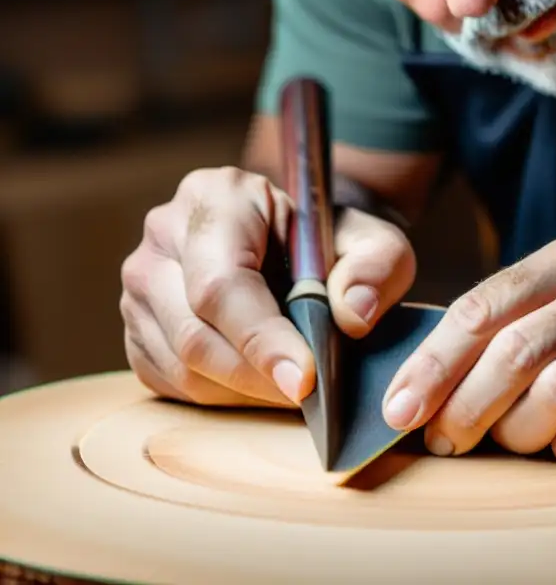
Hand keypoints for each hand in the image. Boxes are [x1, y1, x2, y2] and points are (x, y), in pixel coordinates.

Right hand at [120, 167, 415, 407]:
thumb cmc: (333, 243)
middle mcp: (164, 235)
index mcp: (216, 196)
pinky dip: (222, 396)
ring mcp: (142, 284)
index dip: (261, 338)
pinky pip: (171, 382)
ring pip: (181, 365)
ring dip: (242, 391)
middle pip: (194, 332)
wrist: (299, 248)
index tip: (305, 379)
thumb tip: (352, 315)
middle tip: (309, 396)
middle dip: (257, 376)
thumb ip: (378, 266)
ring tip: (293, 386)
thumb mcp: (376, 242)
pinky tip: (262, 382)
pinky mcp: (139, 328)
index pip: (222, 282)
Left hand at [381, 237, 555, 462]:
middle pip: (511, 355)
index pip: (482, 307)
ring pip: (551, 398)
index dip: (432, 362)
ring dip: (516, 434)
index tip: (399, 406)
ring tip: (509, 443)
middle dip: (461, 407)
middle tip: (440, 439)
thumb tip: (430, 373)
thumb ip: (516, 314)